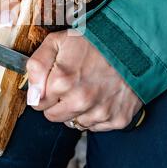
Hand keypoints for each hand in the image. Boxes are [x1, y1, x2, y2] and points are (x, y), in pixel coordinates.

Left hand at [26, 30, 141, 131]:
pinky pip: (96, 126)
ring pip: (75, 123)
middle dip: (57, 102)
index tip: (54, 81)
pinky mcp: (118, 119)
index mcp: (62, 81)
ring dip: (77, 109)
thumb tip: (31, 93)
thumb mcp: (58, 41)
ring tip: (89, 87)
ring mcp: (100, 112)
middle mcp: (80, 101)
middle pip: (54, 117)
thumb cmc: (95, 41)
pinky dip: (96, 114)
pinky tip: (102, 95)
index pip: (38, 104)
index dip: (44, 91)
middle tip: (71, 83)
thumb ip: (37, 65)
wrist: (135, 43)